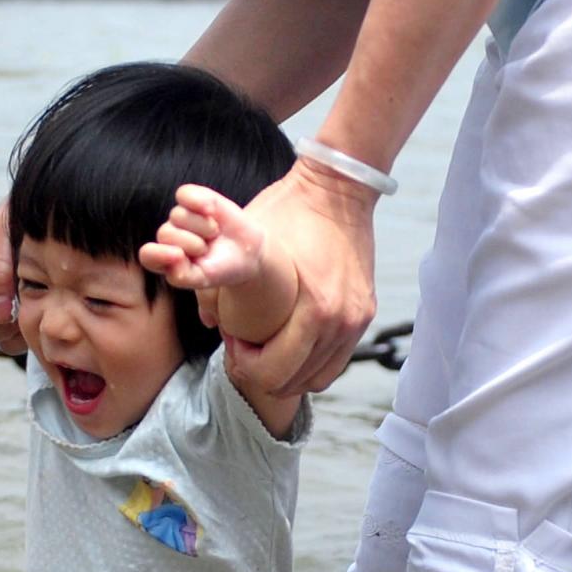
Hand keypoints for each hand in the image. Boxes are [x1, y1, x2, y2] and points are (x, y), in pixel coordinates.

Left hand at [141, 183, 270, 327]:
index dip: (160, 254)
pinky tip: (212, 211)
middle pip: (166, 234)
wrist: (247, 251)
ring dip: (203, 226)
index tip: (180, 256)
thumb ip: (181, 275)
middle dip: (193, 243)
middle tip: (208, 249)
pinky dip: (200, 201)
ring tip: (213, 234)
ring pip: (178, 215)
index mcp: (163, 260)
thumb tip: (173, 254)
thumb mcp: (202, 280)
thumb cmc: (220, 268)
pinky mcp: (191, 198)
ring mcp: (178, 217)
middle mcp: (167, 237)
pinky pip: (185, 194)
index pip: (148, 256)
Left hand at [233, 159, 377, 393]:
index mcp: (315, 310)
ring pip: (318, 378)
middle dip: (262, 372)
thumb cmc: (289, 213)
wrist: (338, 189)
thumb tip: (207, 320)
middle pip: (294, 383)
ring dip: (288, 372)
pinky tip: (291, 345)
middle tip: (245, 348)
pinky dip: (312, 363)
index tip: (233, 340)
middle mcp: (340, 321)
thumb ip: (220, 284)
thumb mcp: (246, 244)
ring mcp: (356, 319)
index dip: (244, 365)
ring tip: (267, 348)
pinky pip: (337, 359)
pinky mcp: (364, 313)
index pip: (273, 372)